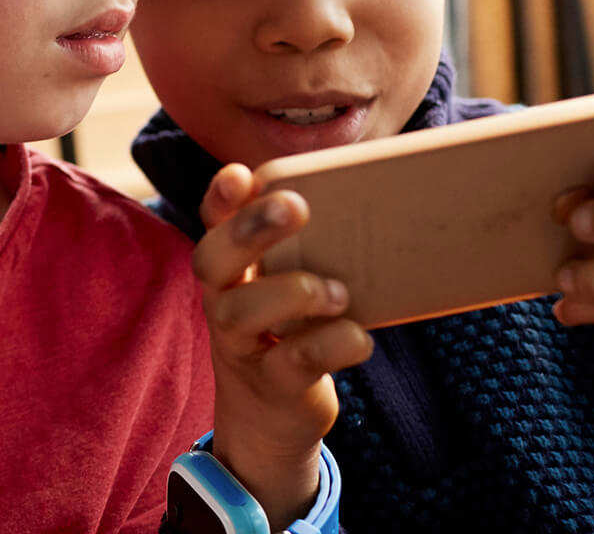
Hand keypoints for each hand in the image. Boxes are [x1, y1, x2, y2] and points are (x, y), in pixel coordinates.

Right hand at [194, 164, 372, 527]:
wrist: (270, 418)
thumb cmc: (291, 331)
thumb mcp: (289, 285)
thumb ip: (309, 248)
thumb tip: (381, 196)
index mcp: (231, 268)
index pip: (212, 223)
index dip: (221, 198)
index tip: (242, 174)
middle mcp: (223, 302)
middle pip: (213, 260)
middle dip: (250, 229)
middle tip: (296, 206)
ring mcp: (241, 346)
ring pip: (241, 312)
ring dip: (293, 292)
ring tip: (338, 292)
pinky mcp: (273, 384)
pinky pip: (294, 361)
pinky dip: (333, 344)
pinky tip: (358, 337)